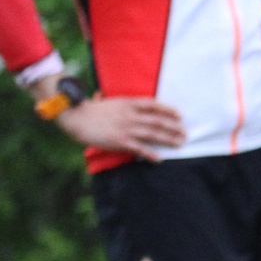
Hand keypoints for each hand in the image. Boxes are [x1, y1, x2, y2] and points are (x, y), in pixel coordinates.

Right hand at [56, 96, 185, 160]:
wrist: (76, 117)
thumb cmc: (92, 110)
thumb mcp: (112, 102)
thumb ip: (126, 105)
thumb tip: (137, 107)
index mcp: (128, 103)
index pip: (154, 104)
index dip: (168, 109)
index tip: (180, 115)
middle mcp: (130, 115)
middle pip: (157, 120)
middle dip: (174, 127)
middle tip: (185, 133)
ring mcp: (125, 128)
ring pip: (152, 134)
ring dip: (168, 139)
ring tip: (180, 144)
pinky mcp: (119, 141)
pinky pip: (139, 148)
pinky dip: (150, 154)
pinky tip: (159, 158)